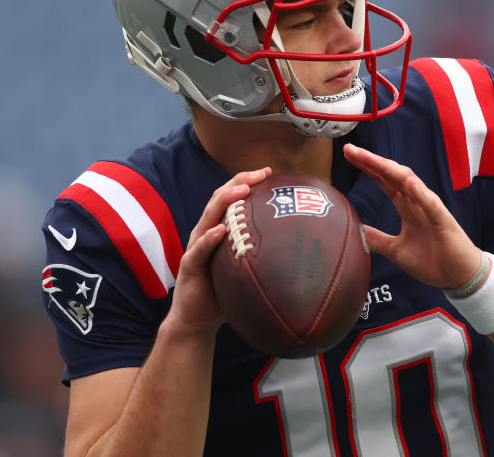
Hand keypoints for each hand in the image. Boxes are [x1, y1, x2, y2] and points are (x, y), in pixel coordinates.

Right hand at [165, 167, 271, 337]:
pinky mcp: (189, 265)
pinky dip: (210, 238)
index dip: (247, 181)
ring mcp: (196, 247)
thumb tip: (304, 254)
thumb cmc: (225, 294)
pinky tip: (221, 231)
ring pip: (208, 216)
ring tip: (242, 190)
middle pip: (219, 198)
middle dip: (239, 182)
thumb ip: (266, 257)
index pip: (231, 198)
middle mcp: (205, 232)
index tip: (268, 172)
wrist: (196, 321)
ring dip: (225, 201)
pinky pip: (199, 249)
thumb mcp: (248, 270)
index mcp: (219, 230)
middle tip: (260, 174)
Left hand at [343, 144, 480, 288]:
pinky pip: (431, 204)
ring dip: (390, 169)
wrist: (458, 276)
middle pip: (391, 175)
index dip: (367, 167)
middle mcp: (417, 201)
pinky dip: (420, 192)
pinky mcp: (443, 221)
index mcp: (406, 206)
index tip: (349, 154)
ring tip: (370, 158)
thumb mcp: (395, 250)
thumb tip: (353, 231)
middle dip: (371, 161)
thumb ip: (375, 238)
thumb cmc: (432, 261)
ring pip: (409, 182)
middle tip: (350, 149)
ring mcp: (430, 208)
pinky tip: (409, 182)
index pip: (383, 180)